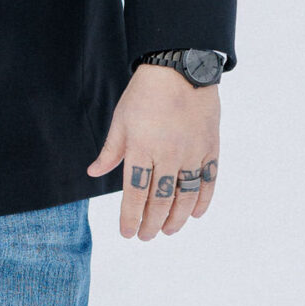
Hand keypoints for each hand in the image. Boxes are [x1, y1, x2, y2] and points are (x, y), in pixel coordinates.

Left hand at [87, 65, 219, 241]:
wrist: (179, 68)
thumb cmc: (145, 93)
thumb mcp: (121, 120)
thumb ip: (111, 151)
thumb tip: (94, 173)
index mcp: (141, 148)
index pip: (134, 193)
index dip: (130, 217)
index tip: (127, 233)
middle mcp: (168, 154)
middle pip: (160, 200)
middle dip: (151, 224)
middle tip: (146, 236)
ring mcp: (192, 152)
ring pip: (185, 196)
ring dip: (177, 218)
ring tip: (168, 231)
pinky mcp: (210, 147)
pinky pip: (208, 181)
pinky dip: (202, 200)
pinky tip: (195, 214)